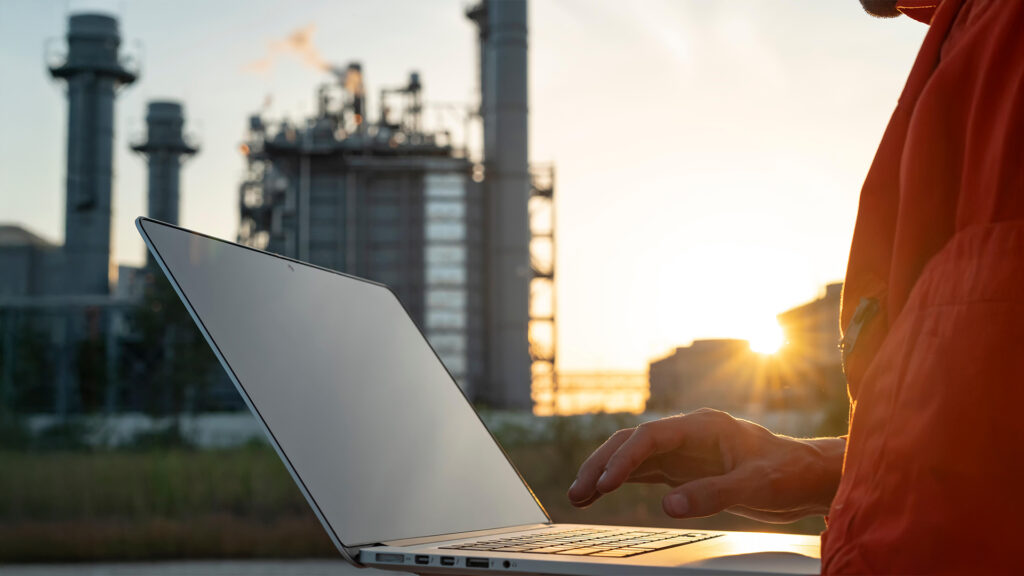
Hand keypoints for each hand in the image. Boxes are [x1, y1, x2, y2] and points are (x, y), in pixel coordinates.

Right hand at [566, 408, 844, 521]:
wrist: (805, 476)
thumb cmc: (786, 474)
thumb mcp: (754, 487)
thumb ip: (712, 494)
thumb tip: (668, 506)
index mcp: (703, 427)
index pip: (651, 436)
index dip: (625, 458)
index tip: (607, 484)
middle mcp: (686, 434)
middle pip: (632, 441)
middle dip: (602, 464)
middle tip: (579, 491)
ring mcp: (682, 451)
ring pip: (632, 455)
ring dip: (604, 472)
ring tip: (578, 496)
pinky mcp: (682, 469)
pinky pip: (642, 471)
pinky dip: (619, 481)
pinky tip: (599, 493)